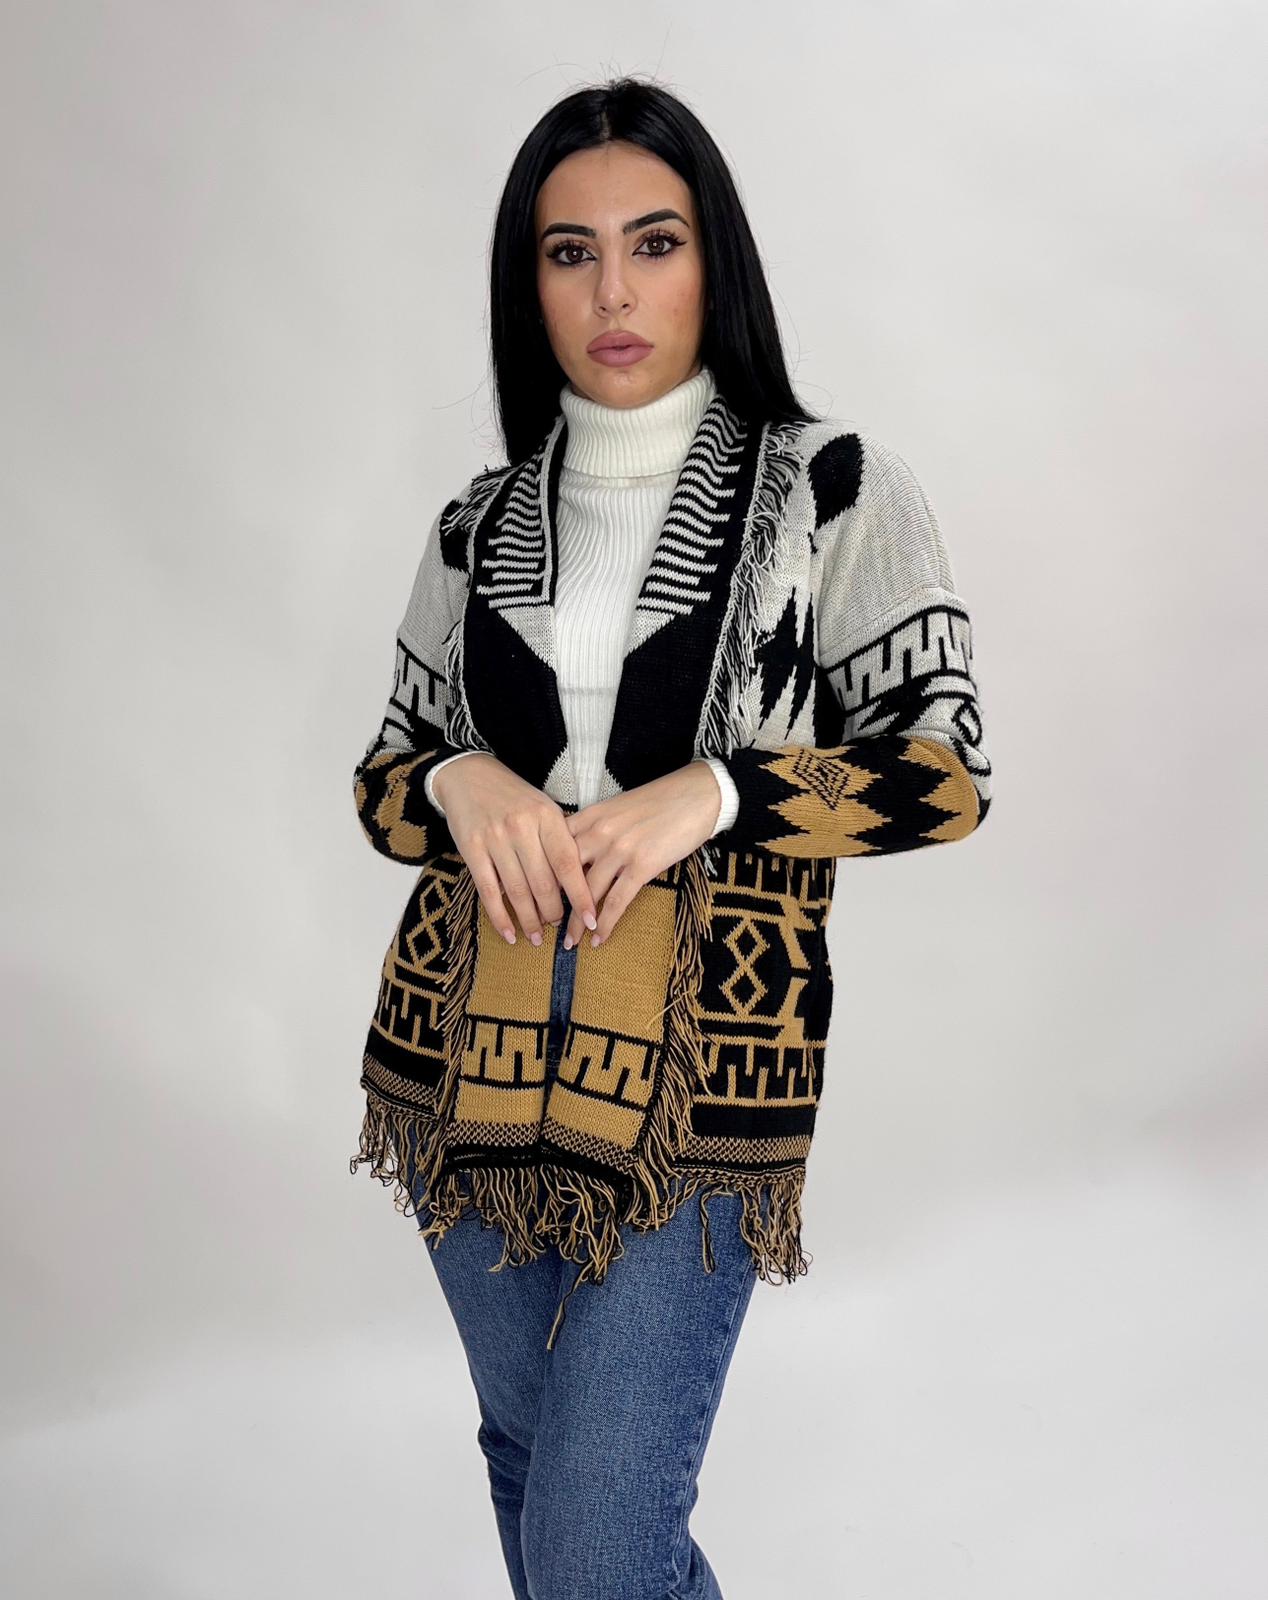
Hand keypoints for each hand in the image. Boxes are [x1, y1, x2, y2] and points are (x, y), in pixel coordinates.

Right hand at [433, 754, 598, 945]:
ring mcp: (495, 839)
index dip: (580, 896)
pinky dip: (500, 917)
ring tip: (538, 937)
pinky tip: (510, 934)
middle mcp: (522, 827)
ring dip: (530, 920)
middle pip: (543, 883)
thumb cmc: (513, 796)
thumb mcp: (543, 807)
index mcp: (546, 816)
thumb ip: (560, 838)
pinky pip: (488, 892)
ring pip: (517, 891)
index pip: (567, 864)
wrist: (468, 775)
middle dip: (554, 912)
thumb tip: (580, 879)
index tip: (590, 919)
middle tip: (560, 927)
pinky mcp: (471, 849)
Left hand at [560, 759, 721, 949]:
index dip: (542, 876)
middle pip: (565, 874)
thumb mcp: (618, 808)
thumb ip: (596, 829)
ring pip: (588, 893)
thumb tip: (581, 856)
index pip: (553, 849)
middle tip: (545, 926)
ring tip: (570, 942)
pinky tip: (599, 939)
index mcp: (590, 816)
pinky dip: (605, 924)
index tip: (536, 897)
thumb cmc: (660, 801)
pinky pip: (617, 901)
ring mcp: (620, 849)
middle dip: (554, 904)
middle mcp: (599, 832)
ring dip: (577, 923)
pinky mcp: (642, 865)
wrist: (697, 795)